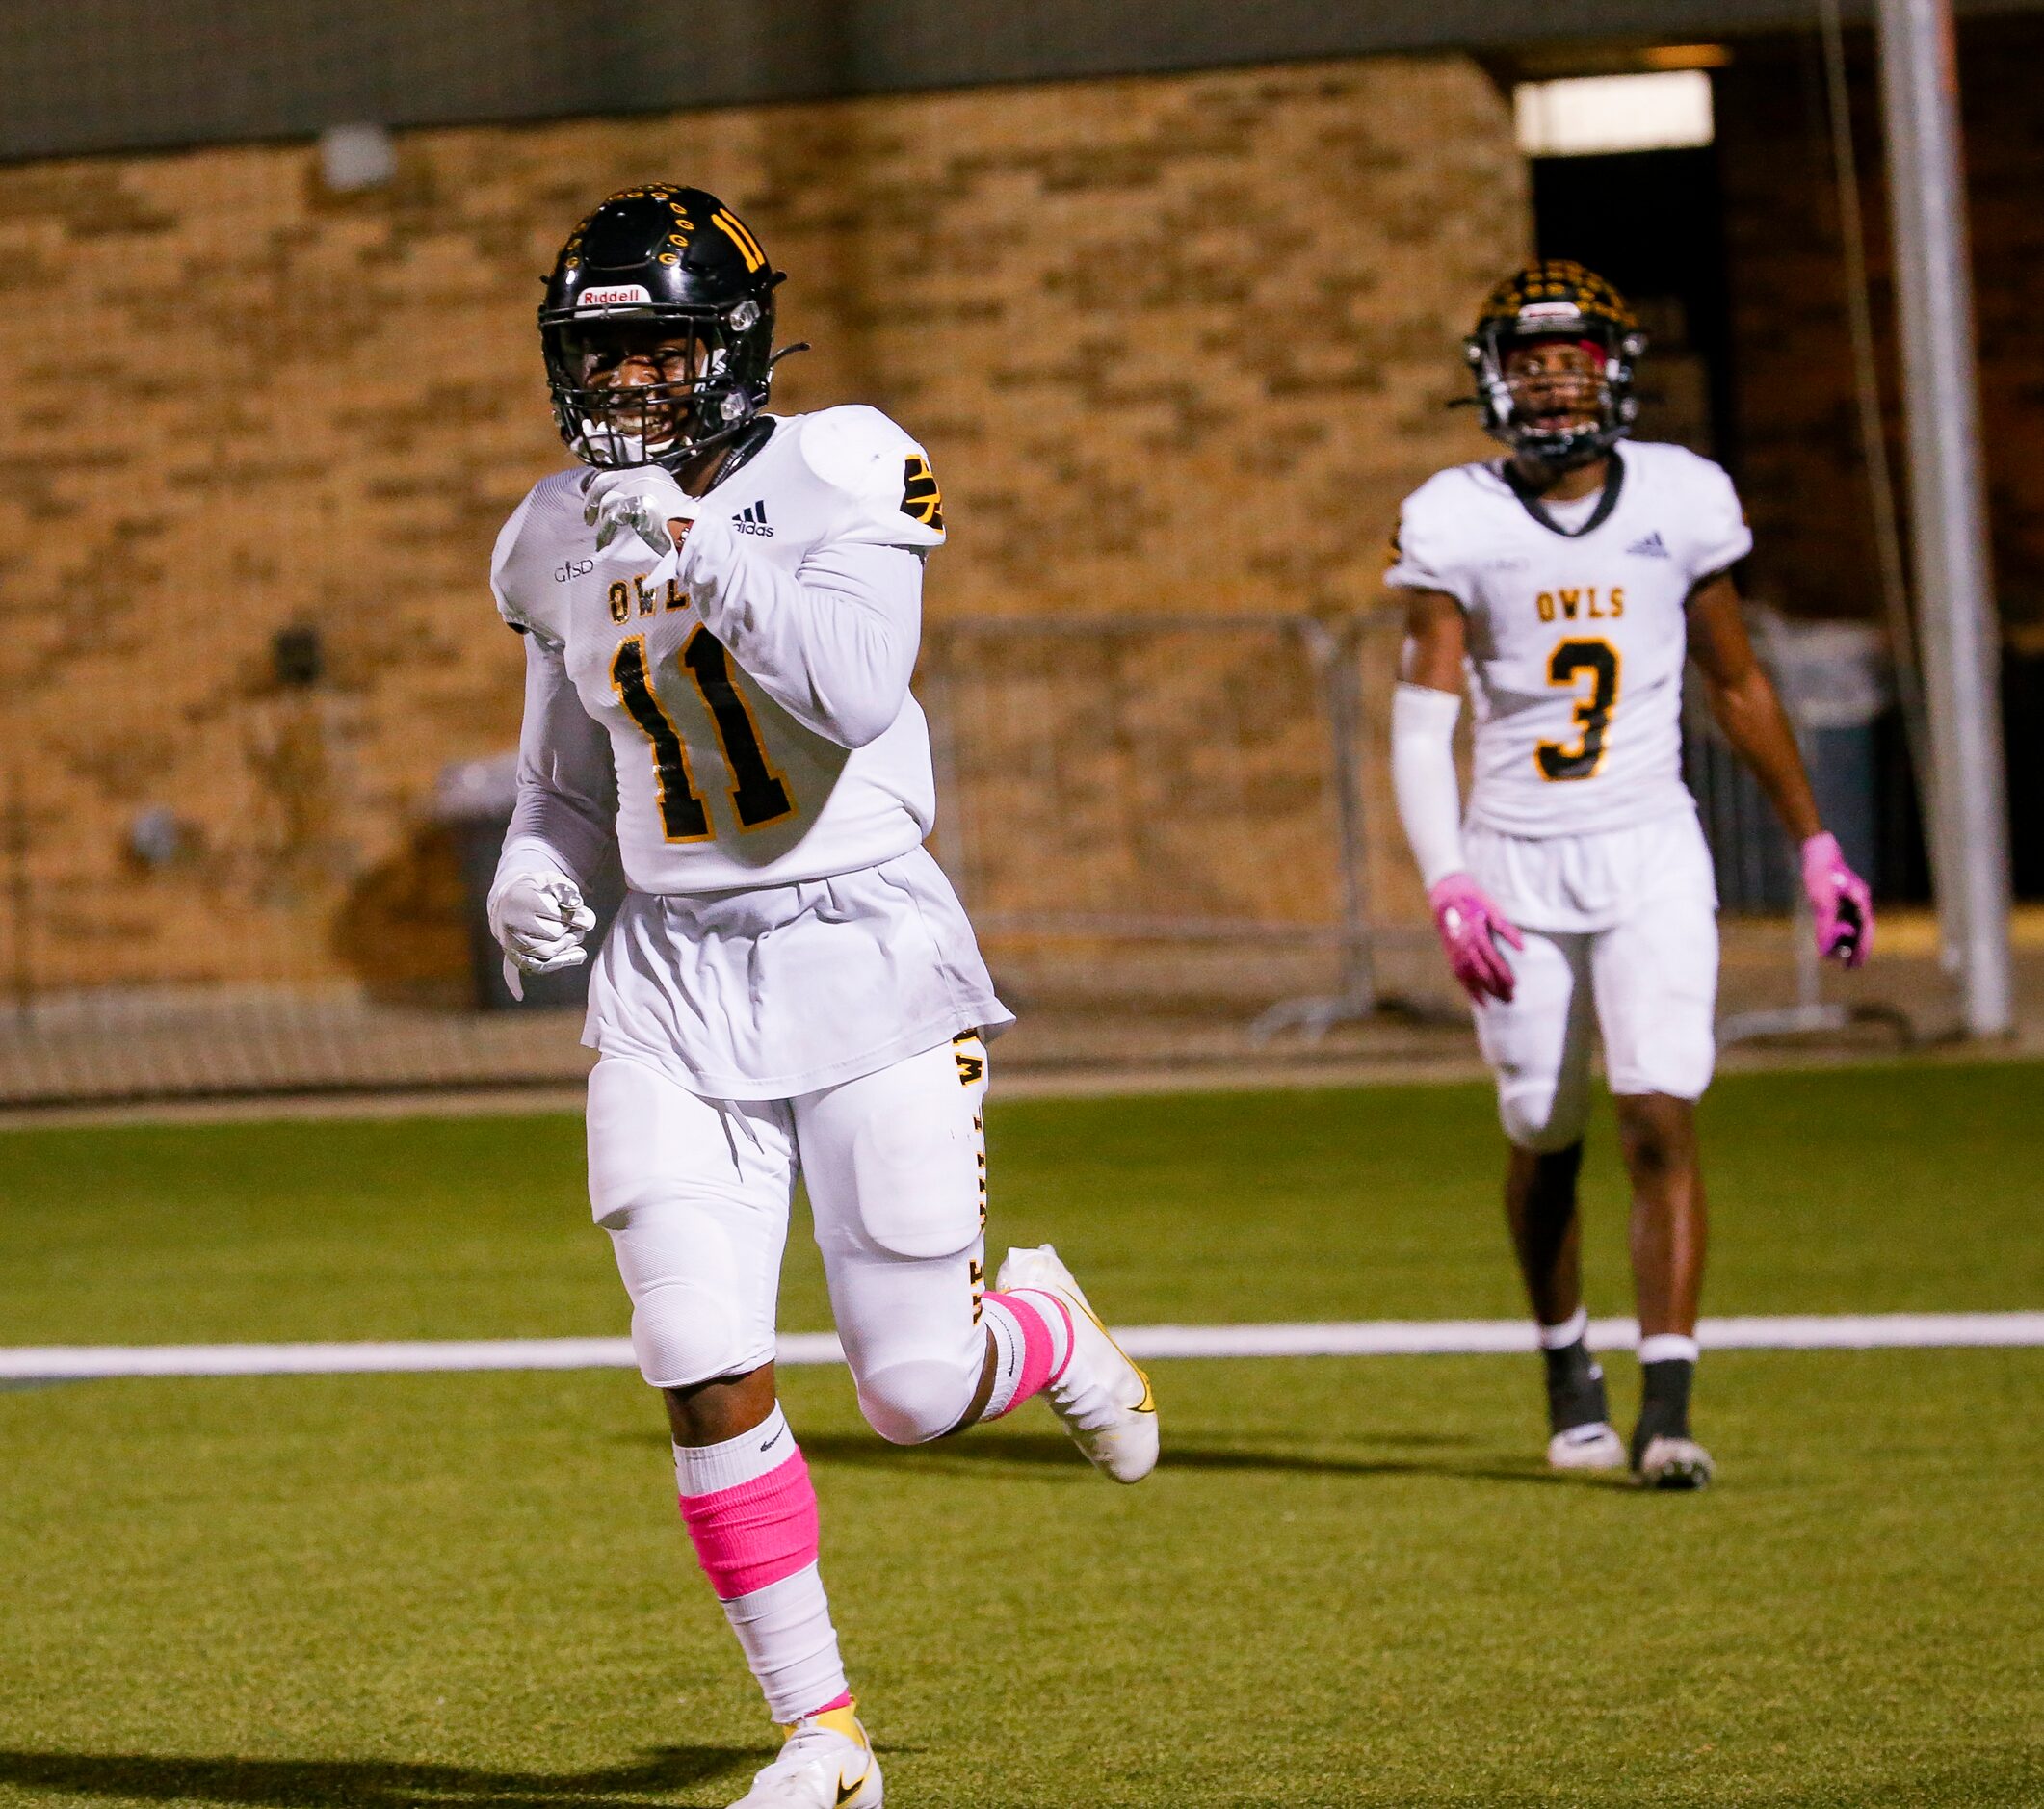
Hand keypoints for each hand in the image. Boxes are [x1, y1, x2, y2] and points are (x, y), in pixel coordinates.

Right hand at [489, 872, 596, 976]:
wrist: (507, 903)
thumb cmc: (534, 889)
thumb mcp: (551, 879)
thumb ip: (566, 890)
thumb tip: (576, 905)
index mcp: (520, 899)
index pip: (559, 915)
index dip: (576, 915)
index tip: (581, 913)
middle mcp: (512, 923)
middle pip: (556, 933)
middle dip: (570, 928)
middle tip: (573, 921)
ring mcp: (511, 943)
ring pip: (550, 952)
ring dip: (567, 944)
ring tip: (572, 933)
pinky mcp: (515, 957)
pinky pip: (543, 966)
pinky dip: (562, 960)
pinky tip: (576, 952)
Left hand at [582, 464, 697, 558]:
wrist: (694, 528)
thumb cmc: (683, 520)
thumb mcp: (664, 496)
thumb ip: (644, 493)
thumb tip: (623, 502)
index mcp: (649, 471)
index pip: (615, 474)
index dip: (601, 489)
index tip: (596, 501)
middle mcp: (641, 475)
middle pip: (604, 483)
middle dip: (592, 501)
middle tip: (588, 517)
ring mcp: (637, 489)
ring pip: (607, 502)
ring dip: (601, 520)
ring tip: (600, 534)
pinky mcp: (635, 506)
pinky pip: (611, 519)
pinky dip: (605, 533)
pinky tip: (604, 542)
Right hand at [1428, 873, 1523, 1004]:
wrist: (1446, 896)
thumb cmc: (1473, 901)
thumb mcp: (1492, 910)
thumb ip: (1507, 930)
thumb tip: (1523, 948)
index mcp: (1477, 935)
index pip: (1493, 960)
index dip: (1504, 974)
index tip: (1515, 985)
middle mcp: (1465, 948)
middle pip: (1483, 974)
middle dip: (1498, 988)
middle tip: (1511, 998)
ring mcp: (1456, 954)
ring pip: (1472, 980)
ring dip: (1487, 992)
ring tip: (1502, 1001)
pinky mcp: (1451, 957)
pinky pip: (1461, 978)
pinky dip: (1470, 992)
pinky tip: (1481, 1003)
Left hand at [1801, 831, 1872, 967]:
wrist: (1818, 851)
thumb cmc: (1820, 872)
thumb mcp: (1821, 899)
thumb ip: (1825, 924)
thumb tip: (1824, 948)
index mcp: (1860, 900)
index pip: (1866, 929)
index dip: (1862, 948)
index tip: (1856, 963)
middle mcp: (1859, 902)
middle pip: (1862, 931)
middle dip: (1858, 950)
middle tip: (1850, 968)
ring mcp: (1851, 900)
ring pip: (1854, 927)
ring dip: (1848, 943)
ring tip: (1841, 960)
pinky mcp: (1842, 900)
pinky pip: (1844, 921)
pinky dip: (1840, 933)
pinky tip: (1833, 944)